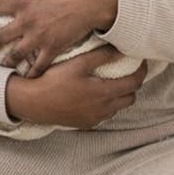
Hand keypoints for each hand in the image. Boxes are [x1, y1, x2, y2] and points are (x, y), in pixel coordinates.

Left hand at [0, 0, 117, 75]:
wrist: (92, 1)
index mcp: (23, 2)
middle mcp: (27, 22)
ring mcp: (38, 37)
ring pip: (15, 55)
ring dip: (6, 62)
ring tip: (2, 67)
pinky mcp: (52, 48)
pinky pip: (38, 65)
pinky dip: (32, 73)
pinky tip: (27, 78)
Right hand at [5, 46, 147, 128]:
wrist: (32, 103)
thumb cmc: (53, 80)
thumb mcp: (78, 64)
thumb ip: (102, 56)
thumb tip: (122, 50)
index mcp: (104, 93)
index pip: (134, 83)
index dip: (141, 72)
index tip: (140, 63)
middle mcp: (103, 109)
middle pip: (130, 98)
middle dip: (132, 85)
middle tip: (127, 73)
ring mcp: (94, 119)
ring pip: (117, 108)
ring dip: (118, 96)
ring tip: (110, 83)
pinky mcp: (85, 124)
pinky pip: (104, 116)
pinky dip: (106, 106)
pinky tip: (94, 95)